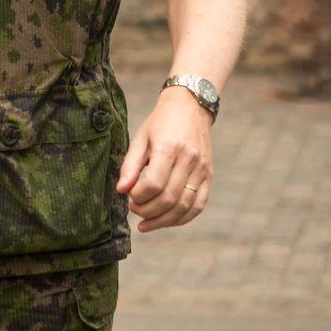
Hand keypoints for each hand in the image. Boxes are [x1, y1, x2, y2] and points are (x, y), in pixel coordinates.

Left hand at [116, 89, 213, 231]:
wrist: (191, 107)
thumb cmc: (160, 123)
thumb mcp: (140, 138)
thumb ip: (130, 165)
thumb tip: (121, 190)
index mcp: (169, 148)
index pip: (154, 184)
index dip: (138, 197)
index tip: (128, 196)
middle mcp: (189, 160)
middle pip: (169, 199)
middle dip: (147, 211)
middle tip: (133, 210)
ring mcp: (202, 170)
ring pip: (185, 206)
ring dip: (163, 221)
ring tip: (145, 222)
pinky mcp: (209, 175)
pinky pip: (198, 204)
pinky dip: (182, 218)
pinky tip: (166, 221)